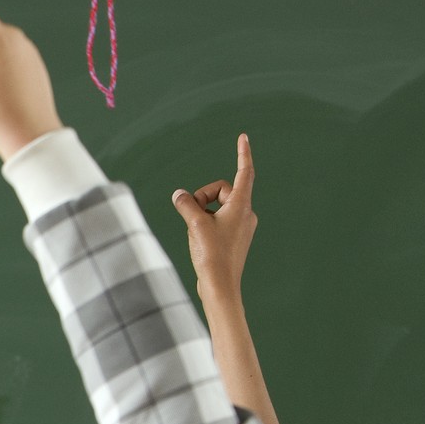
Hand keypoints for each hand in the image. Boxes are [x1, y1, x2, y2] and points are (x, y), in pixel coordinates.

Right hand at [172, 133, 257, 299]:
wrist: (220, 286)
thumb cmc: (212, 255)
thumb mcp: (195, 223)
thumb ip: (186, 204)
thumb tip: (179, 194)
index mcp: (241, 205)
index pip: (244, 172)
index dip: (243, 153)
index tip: (243, 137)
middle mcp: (245, 213)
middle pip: (221, 191)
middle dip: (202, 197)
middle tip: (191, 214)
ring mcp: (240, 227)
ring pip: (216, 208)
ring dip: (201, 214)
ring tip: (195, 233)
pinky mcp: (233, 239)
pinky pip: (216, 222)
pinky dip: (204, 225)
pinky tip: (198, 241)